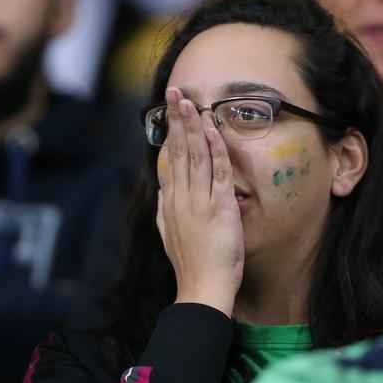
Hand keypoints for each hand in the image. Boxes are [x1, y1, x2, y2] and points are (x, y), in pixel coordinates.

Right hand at [156, 87, 244, 315]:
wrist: (201, 288)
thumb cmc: (192, 267)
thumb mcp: (171, 235)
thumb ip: (167, 210)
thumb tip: (164, 190)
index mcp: (171, 203)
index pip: (169, 160)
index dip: (170, 134)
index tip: (170, 113)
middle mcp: (181, 197)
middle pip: (178, 150)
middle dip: (176, 120)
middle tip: (174, 93)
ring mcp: (198, 201)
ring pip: (195, 155)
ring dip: (193, 126)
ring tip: (190, 102)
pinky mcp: (218, 207)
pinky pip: (216, 171)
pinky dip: (214, 148)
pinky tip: (213, 129)